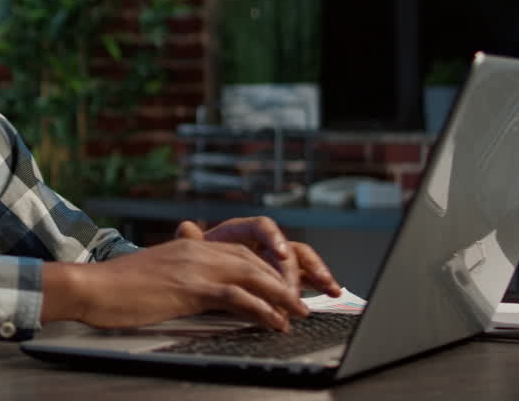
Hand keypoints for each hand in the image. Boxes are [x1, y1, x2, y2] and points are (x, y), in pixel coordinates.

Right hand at [42, 238, 309, 331]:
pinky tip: (276, 322)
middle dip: (281, 280)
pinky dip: (262, 309)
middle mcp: (195, 250)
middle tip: (303, 300)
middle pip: (252, 261)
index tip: (283, 287)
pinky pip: (237, 297)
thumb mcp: (156, 277)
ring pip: (252, 275)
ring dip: (281, 296)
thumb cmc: (116, 287)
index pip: (238, 253)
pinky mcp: (190, 287)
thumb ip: (180, 279)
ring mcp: (194, 267)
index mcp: (188, 247)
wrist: (92, 287)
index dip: (265, 269)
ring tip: (301, 313)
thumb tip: (199, 295)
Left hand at [176, 216, 340, 295]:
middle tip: (290, 293)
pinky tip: (333, 293)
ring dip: (317, 272)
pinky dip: (320, 283)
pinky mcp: (283, 276)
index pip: (263, 226)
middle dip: (291, 270)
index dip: (274, 238)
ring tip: (329, 287)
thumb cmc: (197, 259)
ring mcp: (275, 259)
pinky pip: (305, 277)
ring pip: (302, 260)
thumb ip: (190, 241)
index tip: (281, 254)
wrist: (199, 274)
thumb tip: (185, 228)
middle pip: (285, 248)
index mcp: (242, 231)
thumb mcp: (191, 251)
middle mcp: (262, 242)